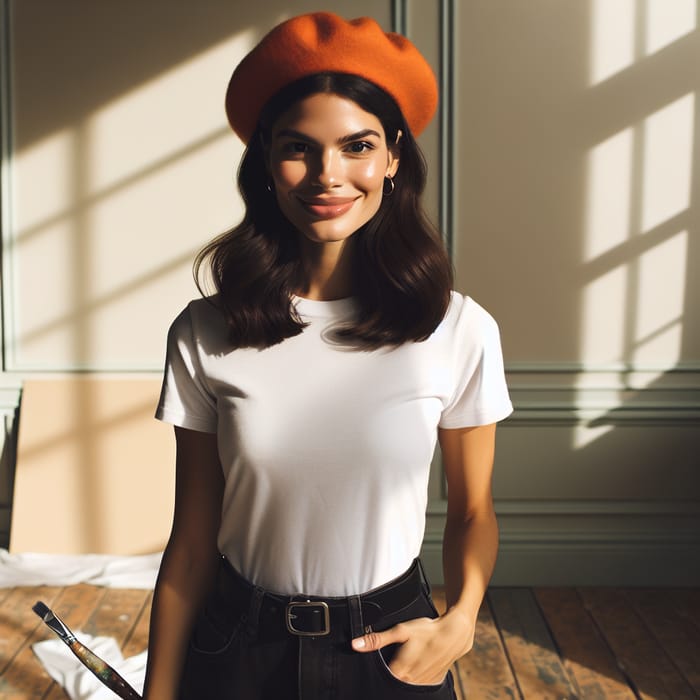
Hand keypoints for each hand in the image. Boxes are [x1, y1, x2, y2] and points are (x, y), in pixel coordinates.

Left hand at [351, 608, 473, 684]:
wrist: (454, 634)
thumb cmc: (427, 631)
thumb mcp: (401, 631)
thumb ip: (378, 639)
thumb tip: (355, 644)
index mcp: (400, 672)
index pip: (381, 679)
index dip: (377, 671)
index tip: (377, 664)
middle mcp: (411, 683)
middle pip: (393, 683)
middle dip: (390, 674)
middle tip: (396, 657)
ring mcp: (423, 685)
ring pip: (406, 685)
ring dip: (404, 676)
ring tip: (408, 659)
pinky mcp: (432, 683)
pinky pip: (419, 685)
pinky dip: (415, 677)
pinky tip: (417, 665)